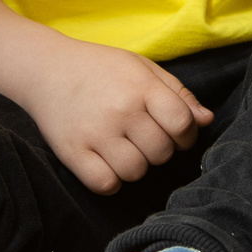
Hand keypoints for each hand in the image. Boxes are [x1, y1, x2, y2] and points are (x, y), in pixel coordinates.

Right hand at [21, 40, 214, 195]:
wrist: (45, 68)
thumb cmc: (100, 68)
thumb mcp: (141, 67)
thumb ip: (177, 93)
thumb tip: (206, 120)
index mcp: (141, 86)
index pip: (183, 124)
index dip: (186, 135)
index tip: (174, 132)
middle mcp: (120, 110)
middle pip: (161, 153)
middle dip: (158, 148)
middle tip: (140, 135)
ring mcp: (95, 133)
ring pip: (136, 172)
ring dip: (134, 165)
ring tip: (122, 146)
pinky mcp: (73, 152)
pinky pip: (106, 184)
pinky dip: (110, 180)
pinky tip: (106, 162)